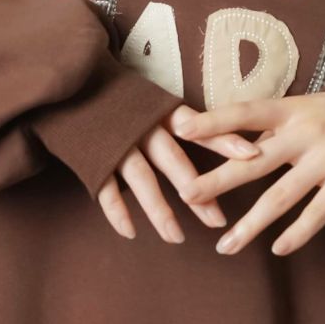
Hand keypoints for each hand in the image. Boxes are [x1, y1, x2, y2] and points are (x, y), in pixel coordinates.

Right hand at [97, 103, 262, 243]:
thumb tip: (220, 135)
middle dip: (198, 191)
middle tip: (219, 220)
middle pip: (174, 160)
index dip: (224, 140)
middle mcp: (142, 126)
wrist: (71, 85)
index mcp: (159, 110)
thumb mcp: (151, 100)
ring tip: (177, 238)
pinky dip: (118, 213)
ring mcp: (116, 143)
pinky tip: (131, 233)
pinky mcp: (93, 158)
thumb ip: (178, 119)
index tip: (252, 155)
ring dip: (160, 211)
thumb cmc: (120, 96)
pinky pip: (106, 190)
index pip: (198, 126)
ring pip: (142, 180)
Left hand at [173, 92, 324, 255]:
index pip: (245, 113)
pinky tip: (276, 249)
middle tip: (186, 194)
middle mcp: (304, 133)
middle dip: (219, 179)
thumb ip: (266, 127)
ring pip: (281, 196)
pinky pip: (317, 213)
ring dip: (251, 223)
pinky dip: (297, 233)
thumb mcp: (297, 108)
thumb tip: (224, 141)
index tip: (182, 130)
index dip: (214, 121)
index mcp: (289, 109)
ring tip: (224, 245)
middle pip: (255, 160)